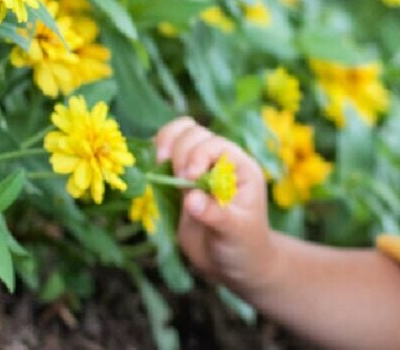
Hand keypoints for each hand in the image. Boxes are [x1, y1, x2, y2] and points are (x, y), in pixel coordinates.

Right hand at [154, 117, 274, 292]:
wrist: (235, 264)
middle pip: (194, 134)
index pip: (215, 144)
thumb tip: (191, 199)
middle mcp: (221, 162)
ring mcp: (201, 169)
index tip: (189, 180)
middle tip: (180, 184)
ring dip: (166, 145)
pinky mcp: (182, 181)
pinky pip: (168, 155)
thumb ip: (215, 214)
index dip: (198, 156)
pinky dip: (157, 154)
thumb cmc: (244, 246)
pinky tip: (155, 170)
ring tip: (161, 164)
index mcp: (241, 168)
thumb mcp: (235, 232)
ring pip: (180, 136)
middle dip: (181, 153)